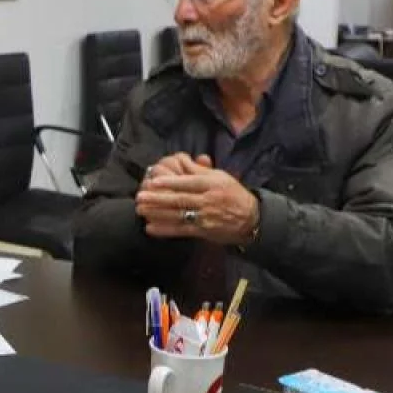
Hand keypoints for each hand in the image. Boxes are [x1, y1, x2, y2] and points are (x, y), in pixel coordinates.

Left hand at [135, 156, 258, 245]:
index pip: (189, 183)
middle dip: (158, 199)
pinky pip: (181, 231)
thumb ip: (199, 171)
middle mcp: (208, 201)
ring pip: (178, 215)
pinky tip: (151, 227)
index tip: (154, 181)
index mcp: (212, 185)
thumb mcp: (220, 177)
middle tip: (140, 196)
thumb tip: (181, 160)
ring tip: (141, 210)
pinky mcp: (203, 231)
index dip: (171, 182)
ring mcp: (205, 217)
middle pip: (180, 199)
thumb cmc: (233, 194)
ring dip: (157, 213)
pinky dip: (165, 230)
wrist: (251, 218)